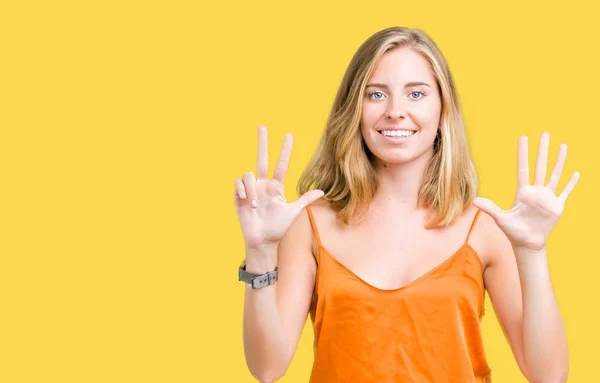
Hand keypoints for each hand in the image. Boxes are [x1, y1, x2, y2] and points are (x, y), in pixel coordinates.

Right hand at [234, 126, 323, 249]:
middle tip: (262, 126)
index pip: (281, 164)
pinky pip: (238, 183)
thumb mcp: (293, 212)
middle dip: (262, 143)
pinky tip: (246, 200)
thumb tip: (322, 191)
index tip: (289, 135)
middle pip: (262, 158)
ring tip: (255, 205)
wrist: (262, 241)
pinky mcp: (239, 195)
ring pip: (249, 173)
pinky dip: (242, 189)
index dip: (285, 150)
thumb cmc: (277, 227)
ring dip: (252, 189)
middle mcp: (263, 184)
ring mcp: (251, 189)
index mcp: (276, 186)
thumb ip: (305, 200)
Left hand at [473, 133, 579, 250]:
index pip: (523, 168)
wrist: (527, 243)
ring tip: (563, 146)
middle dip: (543, 150)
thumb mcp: (501, 218)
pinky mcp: (557, 207)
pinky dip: (571, 184)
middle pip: (540, 167)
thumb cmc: (513, 231)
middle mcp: (536, 192)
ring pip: (555, 175)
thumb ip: (490, 208)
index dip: (523, 154)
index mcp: (522, 192)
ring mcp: (547, 198)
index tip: (523, 138)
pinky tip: (576, 173)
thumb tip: (474, 201)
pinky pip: (565, 192)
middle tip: (545, 134)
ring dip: (559, 161)